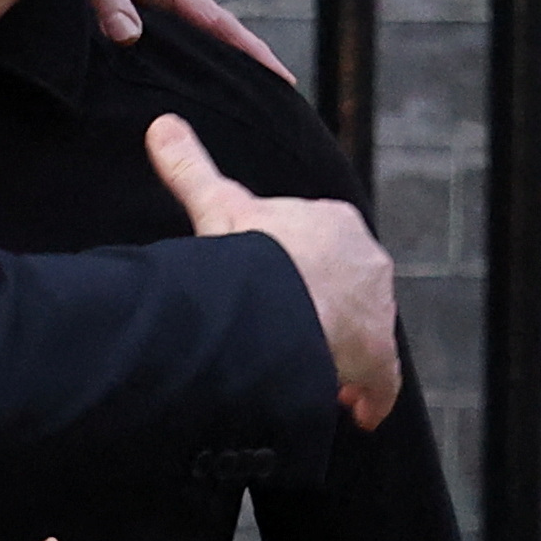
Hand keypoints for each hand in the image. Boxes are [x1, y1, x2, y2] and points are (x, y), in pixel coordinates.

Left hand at [54, 0, 295, 82]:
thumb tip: (131, 36)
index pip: (214, 20)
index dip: (248, 49)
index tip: (280, 76)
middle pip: (211, 30)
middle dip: (244, 61)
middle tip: (276, 99)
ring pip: (187, 37)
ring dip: (212, 64)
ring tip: (238, 100)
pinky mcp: (121, 9)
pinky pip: (160, 40)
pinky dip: (178, 61)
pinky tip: (177, 87)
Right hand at [145, 112, 400, 430]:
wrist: (284, 295)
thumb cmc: (253, 250)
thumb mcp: (218, 204)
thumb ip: (190, 167)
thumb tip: (160, 125)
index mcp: (333, 223)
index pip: (325, 248)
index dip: (308, 276)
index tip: (289, 297)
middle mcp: (365, 263)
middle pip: (348, 294)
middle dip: (330, 317)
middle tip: (302, 343)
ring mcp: (377, 311)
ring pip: (363, 336)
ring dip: (344, 358)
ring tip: (320, 382)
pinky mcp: (380, 358)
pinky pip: (381, 383)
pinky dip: (371, 398)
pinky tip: (355, 414)